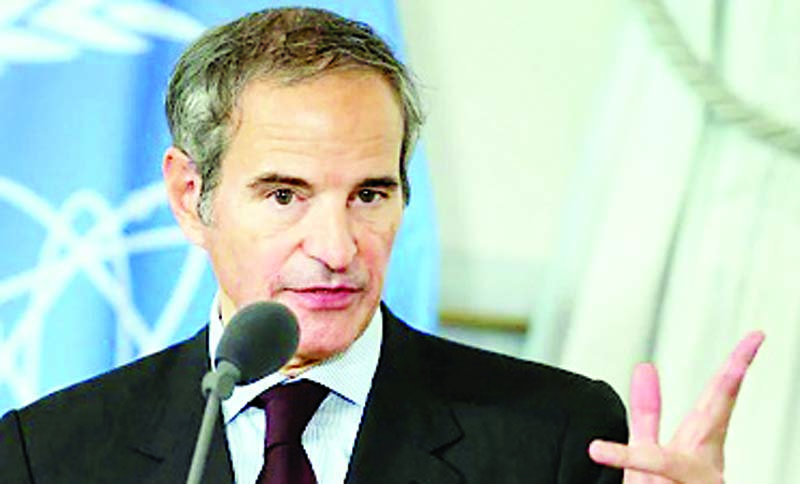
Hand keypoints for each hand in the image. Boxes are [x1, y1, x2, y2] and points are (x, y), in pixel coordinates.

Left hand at [588, 331, 764, 483]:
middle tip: (734, 365)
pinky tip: (607, 460)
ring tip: (598, 451)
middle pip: (711, 423)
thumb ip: (647, 413)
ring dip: (637, 461)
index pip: (719, 399)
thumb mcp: (648, 453)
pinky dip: (634, 471)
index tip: (757, 335)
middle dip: (723, 389)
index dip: (738, 364)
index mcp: (701, 447)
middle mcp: (707, 467)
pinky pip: (657, 479)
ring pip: (667, 466)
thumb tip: (646, 365)